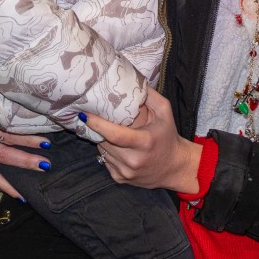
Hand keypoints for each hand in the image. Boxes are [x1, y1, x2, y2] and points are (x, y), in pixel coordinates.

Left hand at [84, 89, 201, 192]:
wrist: (174, 168)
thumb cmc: (168, 136)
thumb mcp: (165, 112)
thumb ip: (149, 95)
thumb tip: (131, 79)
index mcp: (144, 142)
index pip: (114, 134)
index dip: (97, 124)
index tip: (84, 114)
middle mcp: (133, 160)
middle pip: (105, 141)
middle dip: (100, 129)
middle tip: (101, 118)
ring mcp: (126, 172)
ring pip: (102, 151)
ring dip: (103, 140)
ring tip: (113, 133)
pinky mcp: (120, 179)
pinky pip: (105, 161)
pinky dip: (108, 152)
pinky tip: (119, 148)